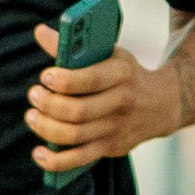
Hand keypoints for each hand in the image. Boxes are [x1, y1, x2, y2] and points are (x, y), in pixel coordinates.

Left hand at [25, 23, 178, 174]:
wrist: (161, 105)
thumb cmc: (124, 75)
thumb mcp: (109, 54)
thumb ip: (74, 46)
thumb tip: (40, 32)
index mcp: (122, 74)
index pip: (91, 80)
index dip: (65, 80)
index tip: (45, 77)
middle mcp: (122, 103)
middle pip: (78, 111)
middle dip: (50, 104)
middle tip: (35, 95)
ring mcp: (116, 129)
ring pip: (75, 136)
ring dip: (46, 128)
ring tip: (32, 116)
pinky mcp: (111, 148)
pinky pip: (80, 160)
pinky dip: (56, 161)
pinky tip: (38, 153)